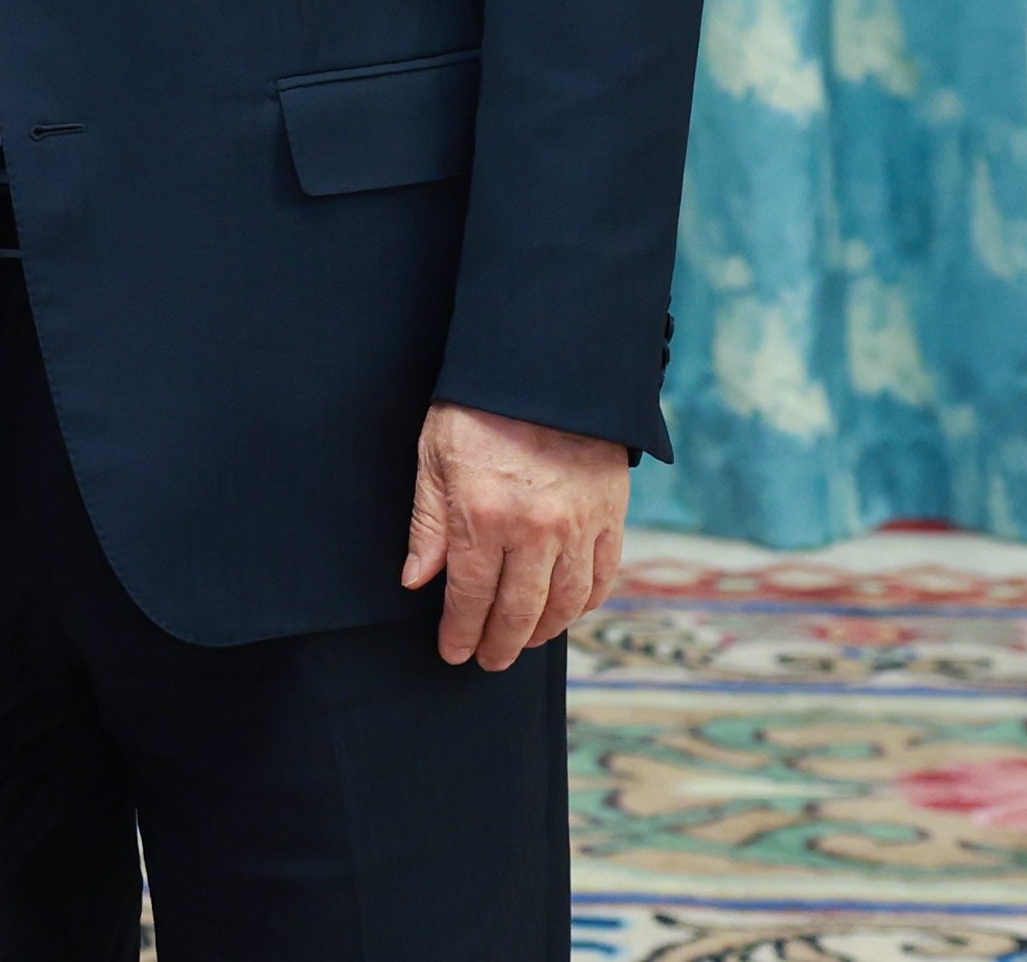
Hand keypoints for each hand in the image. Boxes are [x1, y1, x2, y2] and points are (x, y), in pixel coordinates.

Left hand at [399, 400, 630, 668]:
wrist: (546, 366)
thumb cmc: (478, 407)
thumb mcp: (434, 456)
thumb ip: (428, 524)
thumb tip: (416, 580)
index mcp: (483, 517)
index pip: (469, 597)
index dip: (459, 632)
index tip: (453, 652)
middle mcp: (535, 531)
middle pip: (518, 612)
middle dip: (499, 644)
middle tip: (488, 660)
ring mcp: (579, 527)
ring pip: (563, 604)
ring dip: (542, 633)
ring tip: (523, 642)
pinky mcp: (611, 516)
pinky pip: (601, 578)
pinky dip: (584, 604)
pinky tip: (566, 612)